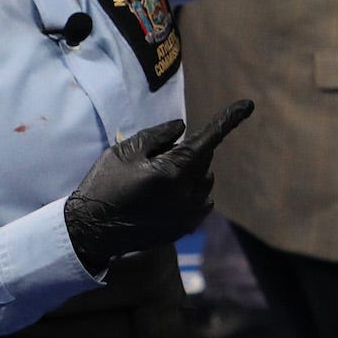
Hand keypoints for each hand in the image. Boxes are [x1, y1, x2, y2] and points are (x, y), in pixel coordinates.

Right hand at [64, 99, 253, 274]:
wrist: (89, 232)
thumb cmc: (103, 185)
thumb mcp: (123, 151)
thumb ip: (157, 135)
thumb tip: (183, 127)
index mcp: (172, 171)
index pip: (208, 139)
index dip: (228, 119)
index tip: (248, 105)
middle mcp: (186, 194)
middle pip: (204, 159)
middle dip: (187, 152)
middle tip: (155, 159)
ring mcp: (188, 214)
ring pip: (205, 180)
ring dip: (190, 173)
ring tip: (154, 182)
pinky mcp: (185, 227)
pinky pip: (201, 201)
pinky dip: (191, 192)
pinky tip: (164, 197)